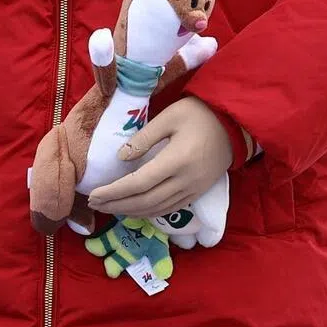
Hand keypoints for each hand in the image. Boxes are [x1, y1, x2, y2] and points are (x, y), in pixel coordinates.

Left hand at [86, 96, 232, 217]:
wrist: (233, 124)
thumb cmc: (198, 114)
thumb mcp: (169, 116)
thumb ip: (144, 137)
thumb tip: (121, 158)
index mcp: (176, 160)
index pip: (139, 183)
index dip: (114, 192)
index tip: (94, 194)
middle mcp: (184, 181)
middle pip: (145, 201)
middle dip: (117, 205)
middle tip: (94, 204)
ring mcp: (192, 191)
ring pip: (156, 209)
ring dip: (130, 212)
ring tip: (109, 208)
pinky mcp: (197, 194)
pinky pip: (168, 209)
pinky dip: (148, 212)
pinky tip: (135, 209)